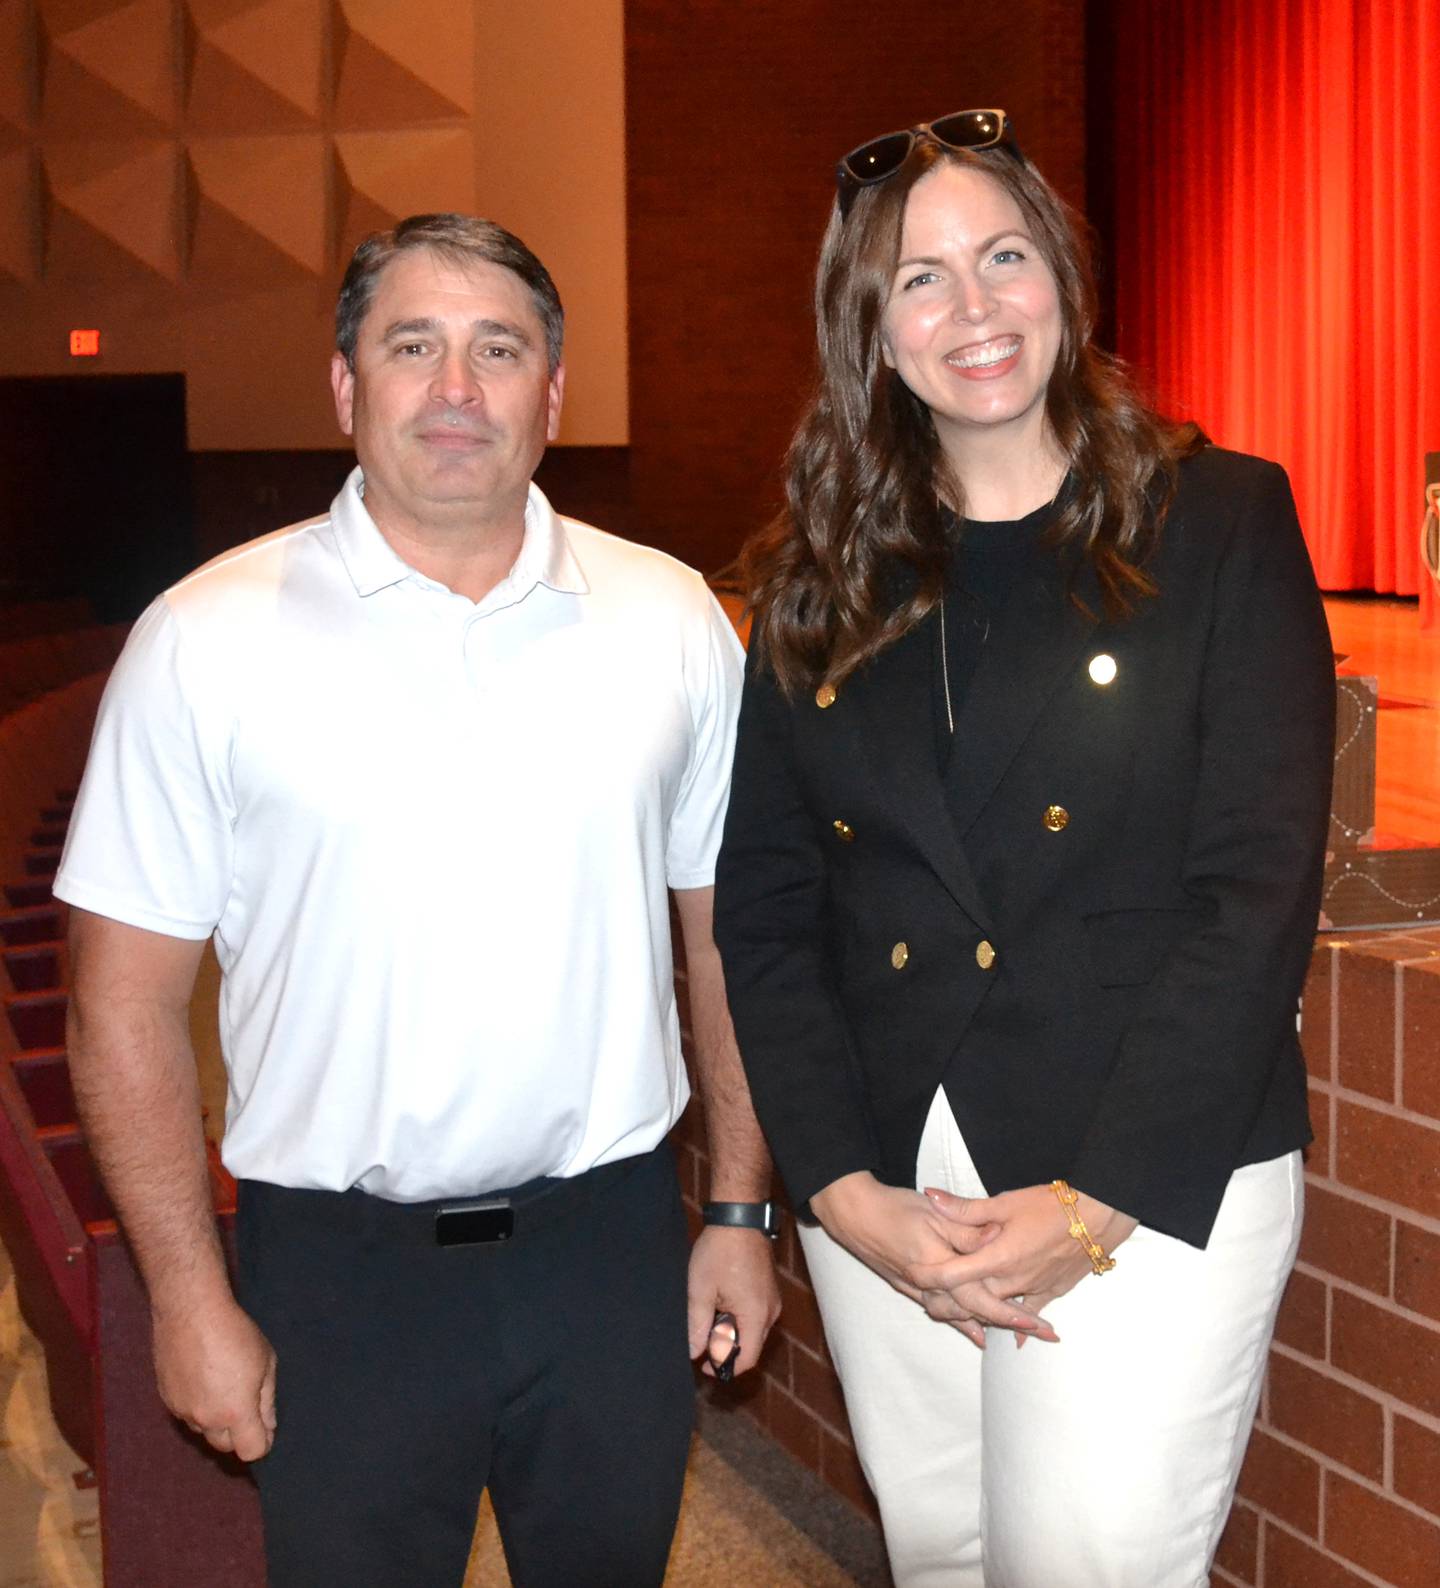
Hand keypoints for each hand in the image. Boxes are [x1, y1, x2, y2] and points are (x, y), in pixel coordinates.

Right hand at [151, 1292, 277, 1460]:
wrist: (190, 1312)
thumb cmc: (235, 1333)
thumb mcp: (265, 1362)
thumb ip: (267, 1400)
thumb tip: (269, 1425)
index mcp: (235, 1412)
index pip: (251, 1451)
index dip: (263, 1442)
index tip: (267, 1428)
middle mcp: (206, 1419)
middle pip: (225, 1445)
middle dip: (239, 1433)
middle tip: (247, 1404)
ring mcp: (182, 1411)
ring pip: (204, 1429)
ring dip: (216, 1419)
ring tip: (224, 1386)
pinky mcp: (166, 1399)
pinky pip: (187, 1414)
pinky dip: (198, 1405)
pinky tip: (204, 1379)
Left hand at [687, 1225, 780, 1376]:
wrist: (740, 1217)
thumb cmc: (719, 1252)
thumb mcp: (701, 1290)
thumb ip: (697, 1325)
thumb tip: (694, 1353)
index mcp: (756, 1315)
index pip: (746, 1359)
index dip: (724, 1367)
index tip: (703, 1364)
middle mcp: (770, 1312)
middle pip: (750, 1346)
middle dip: (725, 1349)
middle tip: (700, 1338)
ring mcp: (772, 1300)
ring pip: (752, 1331)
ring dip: (731, 1332)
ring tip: (707, 1318)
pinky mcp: (769, 1290)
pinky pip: (755, 1316)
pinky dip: (738, 1319)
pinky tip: (720, 1305)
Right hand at [809, 1172, 1055, 1348]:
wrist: (853, 1213)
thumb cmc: (895, 1208)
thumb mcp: (935, 1213)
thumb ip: (967, 1229)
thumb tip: (998, 1239)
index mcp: (940, 1267)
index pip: (983, 1298)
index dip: (1013, 1312)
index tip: (1039, 1323)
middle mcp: (930, 1286)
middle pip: (976, 1312)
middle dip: (1010, 1323)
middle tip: (1041, 1334)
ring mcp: (918, 1289)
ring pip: (960, 1316)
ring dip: (989, 1325)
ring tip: (1017, 1336)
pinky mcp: (909, 1287)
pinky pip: (941, 1312)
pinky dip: (962, 1323)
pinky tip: (975, 1332)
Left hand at [914, 1183, 1138, 1343]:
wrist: (1099, 1216)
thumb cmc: (1051, 1205)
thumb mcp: (1004, 1201)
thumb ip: (965, 1208)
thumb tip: (931, 1198)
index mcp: (996, 1257)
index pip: (952, 1275)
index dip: (927, 1277)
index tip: (909, 1275)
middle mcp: (1012, 1280)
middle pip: (972, 1301)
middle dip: (949, 1304)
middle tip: (927, 1304)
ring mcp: (1033, 1289)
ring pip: (998, 1310)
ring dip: (978, 1313)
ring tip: (958, 1316)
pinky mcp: (1052, 1291)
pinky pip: (1030, 1313)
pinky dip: (1017, 1322)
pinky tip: (1012, 1334)